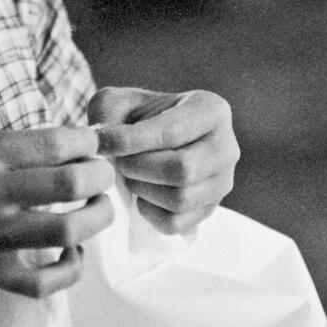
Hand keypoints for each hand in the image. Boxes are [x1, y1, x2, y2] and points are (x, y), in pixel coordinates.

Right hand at [0, 127, 115, 314]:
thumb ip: (2, 145)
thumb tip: (63, 142)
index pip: (53, 142)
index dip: (88, 140)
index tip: (94, 142)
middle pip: (71, 182)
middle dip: (102, 175)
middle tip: (103, 174)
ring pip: (67, 230)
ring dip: (97, 219)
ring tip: (97, 209)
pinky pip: (44, 282)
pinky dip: (70, 270)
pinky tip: (72, 253)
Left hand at [88, 87, 239, 234]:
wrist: (150, 141)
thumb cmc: (135, 117)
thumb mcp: (118, 102)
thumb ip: (107, 114)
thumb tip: (101, 143)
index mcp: (211, 110)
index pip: (171, 132)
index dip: (130, 141)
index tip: (100, 143)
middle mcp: (226, 147)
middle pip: (182, 169)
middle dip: (138, 168)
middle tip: (118, 162)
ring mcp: (222, 182)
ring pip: (181, 198)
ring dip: (142, 189)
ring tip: (129, 175)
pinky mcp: (210, 210)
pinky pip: (177, 223)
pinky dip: (149, 213)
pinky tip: (140, 195)